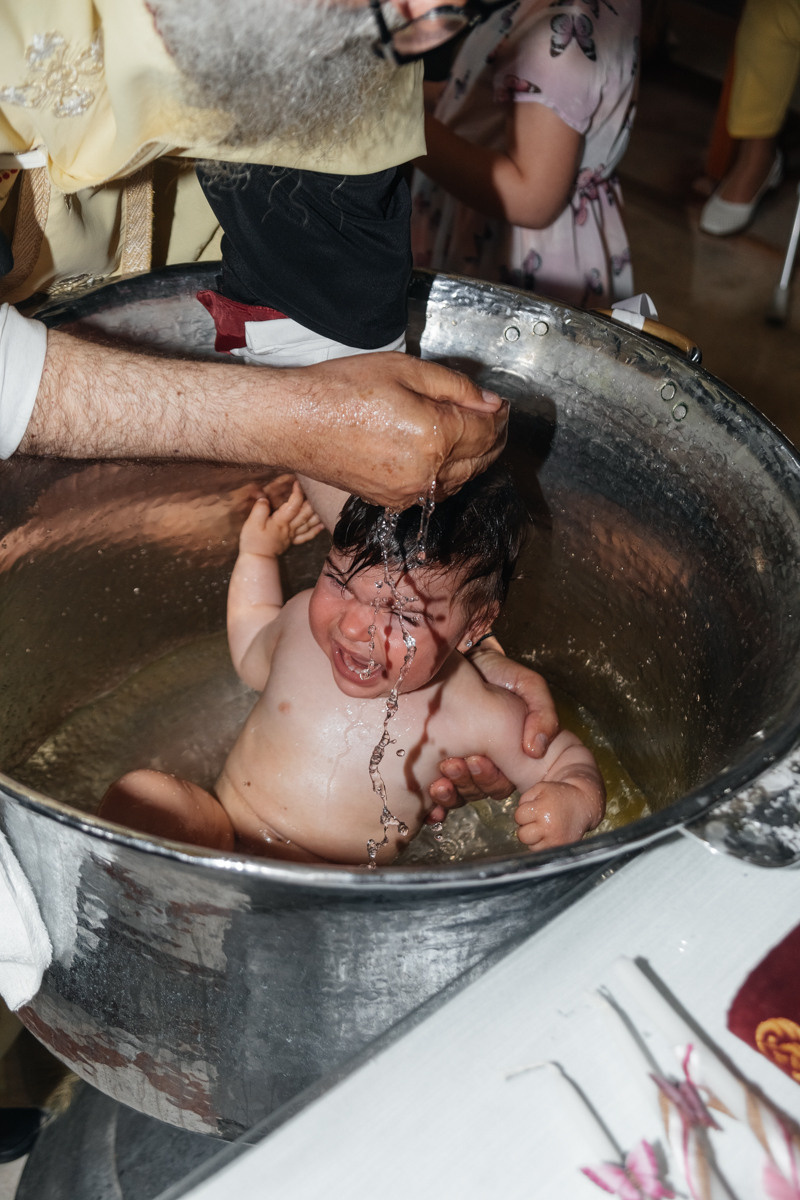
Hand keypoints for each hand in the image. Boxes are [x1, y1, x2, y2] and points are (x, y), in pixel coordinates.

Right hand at [239, 479, 322, 557]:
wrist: (257, 559)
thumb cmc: (253, 541)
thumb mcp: (252, 523)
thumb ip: (259, 509)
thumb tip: (264, 498)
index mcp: (281, 521)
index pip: (293, 504)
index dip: (298, 493)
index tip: (298, 482)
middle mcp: (290, 527)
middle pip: (306, 513)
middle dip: (312, 501)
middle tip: (317, 491)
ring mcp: (292, 535)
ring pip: (309, 523)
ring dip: (318, 513)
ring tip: (325, 504)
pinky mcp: (292, 541)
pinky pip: (307, 536)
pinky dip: (316, 530)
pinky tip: (322, 524)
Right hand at [287, 352, 507, 509]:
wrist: (295, 423)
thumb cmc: (342, 389)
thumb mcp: (405, 371)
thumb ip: (456, 388)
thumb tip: (490, 402)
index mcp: (434, 436)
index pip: (488, 432)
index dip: (500, 417)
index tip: (500, 405)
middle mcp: (427, 473)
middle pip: (481, 460)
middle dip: (492, 438)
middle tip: (491, 417)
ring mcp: (408, 493)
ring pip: (461, 481)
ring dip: (471, 459)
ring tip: (467, 433)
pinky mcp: (392, 502)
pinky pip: (434, 491)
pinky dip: (446, 474)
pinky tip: (438, 454)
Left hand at [426, 644, 559, 812]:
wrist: (460, 656)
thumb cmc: (496, 672)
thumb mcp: (527, 686)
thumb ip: (542, 712)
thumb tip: (536, 750)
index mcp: (507, 756)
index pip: (502, 784)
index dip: (490, 780)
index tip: (477, 760)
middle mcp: (483, 764)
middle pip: (477, 792)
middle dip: (465, 784)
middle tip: (451, 764)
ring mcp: (456, 763)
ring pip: (455, 795)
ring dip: (448, 795)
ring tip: (437, 782)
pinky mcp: (429, 761)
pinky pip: (430, 795)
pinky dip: (431, 806)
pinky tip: (426, 806)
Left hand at [514, 781, 598, 849]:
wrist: (582, 803)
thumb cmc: (559, 795)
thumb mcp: (539, 789)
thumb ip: (524, 800)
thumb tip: (518, 818)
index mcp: (542, 810)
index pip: (519, 817)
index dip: (524, 812)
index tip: (535, 808)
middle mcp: (549, 827)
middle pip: (522, 835)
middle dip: (526, 827)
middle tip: (537, 819)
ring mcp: (555, 841)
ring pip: (531, 846)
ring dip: (534, 838)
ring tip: (545, 826)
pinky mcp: (560, 848)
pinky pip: (541, 852)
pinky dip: (542, 844)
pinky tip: (549, 834)